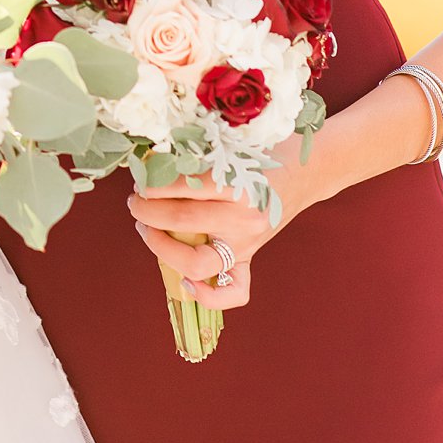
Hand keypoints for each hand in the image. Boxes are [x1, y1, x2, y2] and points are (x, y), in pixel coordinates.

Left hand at [127, 139, 319, 309]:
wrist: (307, 172)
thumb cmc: (264, 153)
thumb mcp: (232, 147)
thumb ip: (198, 157)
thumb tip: (151, 164)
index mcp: (237, 183)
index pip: (181, 186)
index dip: (152, 184)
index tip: (140, 177)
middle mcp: (243, 218)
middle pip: (181, 221)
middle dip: (147, 211)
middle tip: (135, 200)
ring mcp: (247, 244)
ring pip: (197, 262)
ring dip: (161, 248)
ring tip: (145, 228)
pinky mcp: (250, 258)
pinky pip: (234, 291)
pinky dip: (208, 295)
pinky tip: (186, 282)